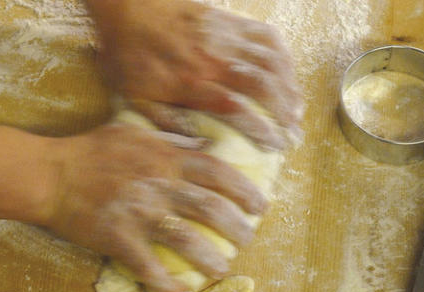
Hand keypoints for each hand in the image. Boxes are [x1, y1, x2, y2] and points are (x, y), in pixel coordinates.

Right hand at [41, 123, 267, 291]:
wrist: (49, 174)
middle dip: (237, 227)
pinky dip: (166, 284)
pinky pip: (148, 267)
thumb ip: (170, 137)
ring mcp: (139, 214)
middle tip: (248, 240)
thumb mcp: (132, 131)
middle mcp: (159, 185)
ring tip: (222, 270)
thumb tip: (204, 142)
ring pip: (187, 240)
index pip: (217, 172)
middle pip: (211, 208)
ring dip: (210, 259)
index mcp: (165, 158)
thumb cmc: (88, 151)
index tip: (261, 205)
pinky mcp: (118, 238)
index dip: (244, 190)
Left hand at [85, 0, 302, 148]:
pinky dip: (284, 56)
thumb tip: (198, 144)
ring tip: (296, 110)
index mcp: (189, 82)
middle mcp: (213, 59)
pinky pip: (267, 36)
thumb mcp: (135, 96)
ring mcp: (224, 37)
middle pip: (263, 85)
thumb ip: (166, 121)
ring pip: (271, 61)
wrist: (126, 7)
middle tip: (293, 134)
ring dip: (290, 87)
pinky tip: (288, 73)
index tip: (275, 145)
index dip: (261, 128)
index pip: (236, 109)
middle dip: (285, 112)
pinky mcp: (229, 20)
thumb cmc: (127, 54)